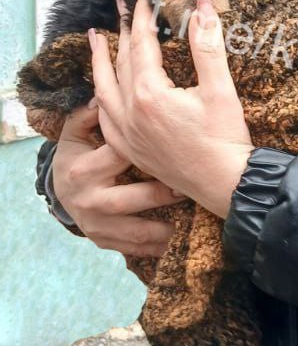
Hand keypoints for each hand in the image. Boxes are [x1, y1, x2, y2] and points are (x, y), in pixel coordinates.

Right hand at [52, 102, 177, 256]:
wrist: (60, 189)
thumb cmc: (77, 153)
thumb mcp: (75, 131)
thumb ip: (89, 114)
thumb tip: (105, 97)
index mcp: (84, 170)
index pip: (118, 157)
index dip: (146, 151)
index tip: (174, 145)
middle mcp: (88, 200)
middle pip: (128, 200)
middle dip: (160, 194)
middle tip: (187, 186)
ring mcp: (96, 225)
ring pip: (134, 231)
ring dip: (163, 228)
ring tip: (190, 220)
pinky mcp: (103, 241)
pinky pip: (132, 249)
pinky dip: (155, 248)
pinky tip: (177, 241)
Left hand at [90, 0, 253, 219]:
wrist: (223, 184)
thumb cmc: (224, 138)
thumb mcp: (220, 88)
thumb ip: (208, 45)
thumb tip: (202, 6)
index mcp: (150, 94)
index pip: (141, 42)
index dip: (142, 13)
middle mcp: (130, 113)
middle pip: (120, 61)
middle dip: (121, 29)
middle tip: (119, 4)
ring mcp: (127, 133)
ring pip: (104, 89)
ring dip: (100, 61)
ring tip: (95, 39)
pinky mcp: (130, 149)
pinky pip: (105, 116)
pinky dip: (101, 95)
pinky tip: (102, 91)